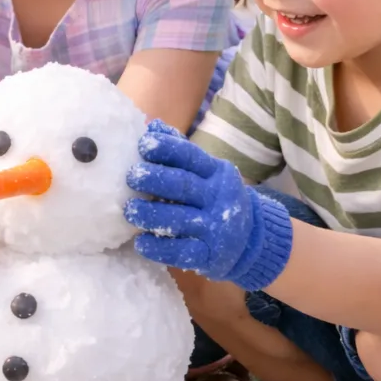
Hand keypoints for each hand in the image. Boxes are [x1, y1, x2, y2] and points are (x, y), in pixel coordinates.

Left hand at [123, 120, 292, 290]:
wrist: (250, 239)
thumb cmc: (215, 198)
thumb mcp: (206, 172)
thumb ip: (180, 152)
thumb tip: (153, 126)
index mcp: (216, 172)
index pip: (191, 156)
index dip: (168, 149)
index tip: (144, 144)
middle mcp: (219, 198)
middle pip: (184, 186)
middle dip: (155, 179)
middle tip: (131, 176)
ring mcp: (216, 228)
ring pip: (180, 219)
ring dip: (151, 214)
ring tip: (129, 210)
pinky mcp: (210, 255)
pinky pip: (182, 252)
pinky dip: (159, 248)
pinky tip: (141, 243)